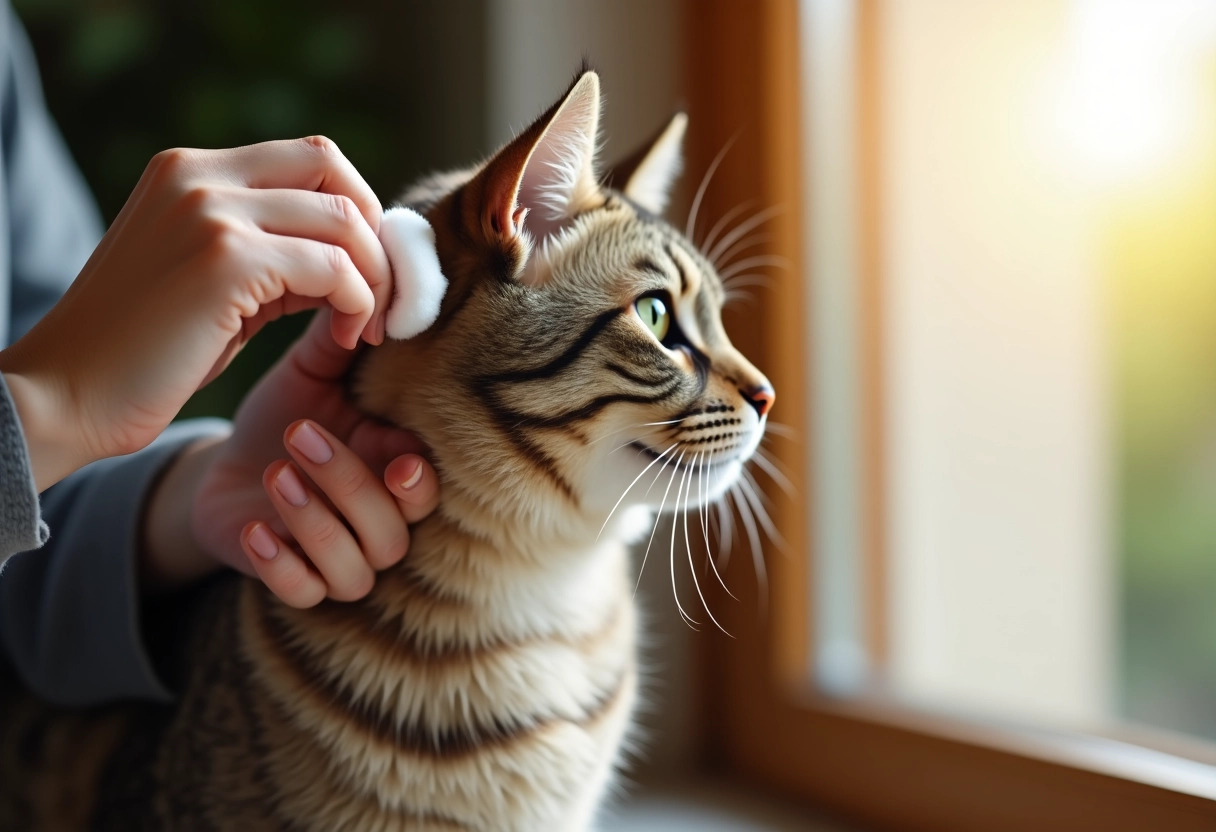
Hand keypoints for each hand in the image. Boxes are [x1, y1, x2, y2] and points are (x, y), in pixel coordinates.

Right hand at [0, 136, 392, 490]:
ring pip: (344, 220)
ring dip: (375, 278)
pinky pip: (334, 269)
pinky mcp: (227, 260)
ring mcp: (211, 212)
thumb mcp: (218, 284)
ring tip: (367, 327)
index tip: (370, 269)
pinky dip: (357, 305)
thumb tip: (357, 254)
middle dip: (375, 232)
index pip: (310, 156)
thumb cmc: (146, 354)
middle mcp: (199, 176)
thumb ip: (277, 254)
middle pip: (333, 167)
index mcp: (190, 171)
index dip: (357, 208)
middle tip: (386, 294)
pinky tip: (346, 338)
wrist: (67, 398)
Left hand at [141, 311, 439, 605]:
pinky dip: (281, 566)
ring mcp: (339, 559)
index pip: (428, 490)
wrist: (230, 463)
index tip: (396, 458)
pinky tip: (254, 528)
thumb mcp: (310, 376)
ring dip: (316, 524)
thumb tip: (367, 283)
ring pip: (353, 570)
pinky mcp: (293, 579)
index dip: (418, 482)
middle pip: (392, 533)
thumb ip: (341, 341)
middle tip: (299, 436)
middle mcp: (380, 524)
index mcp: (395, 470)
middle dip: (349, 486)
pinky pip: (304, 593)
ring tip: (276, 474)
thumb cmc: (287, 414)